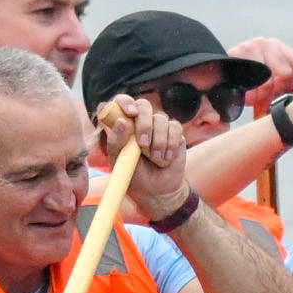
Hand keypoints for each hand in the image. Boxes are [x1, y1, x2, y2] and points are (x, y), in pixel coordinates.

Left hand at [100, 95, 193, 220]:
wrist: (155, 190)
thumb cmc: (133, 173)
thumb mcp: (119, 160)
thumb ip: (117, 140)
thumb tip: (122, 122)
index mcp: (123, 123)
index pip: (121, 101)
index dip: (125, 102)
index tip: (130, 113)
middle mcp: (141, 120)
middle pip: (144, 105)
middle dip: (144, 123)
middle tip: (142, 144)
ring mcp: (158, 125)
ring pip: (161, 119)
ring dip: (158, 141)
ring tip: (155, 159)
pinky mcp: (175, 132)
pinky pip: (175, 128)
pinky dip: (171, 144)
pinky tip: (166, 158)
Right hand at [226, 35, 292, 111]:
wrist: (221, 79)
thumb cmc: (250, 83)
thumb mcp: (274, 84)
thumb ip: (289, 88)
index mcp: (280, 47)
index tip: (283, 93)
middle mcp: (267, 43)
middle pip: (285, 72)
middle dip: (276, 92)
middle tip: (267, 101)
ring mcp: (250, 45)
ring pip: (268, 79)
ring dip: (262, 95)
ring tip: (256, 100)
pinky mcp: (236, 53)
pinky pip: (250, 82)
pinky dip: (251, 95)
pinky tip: (247, 97)